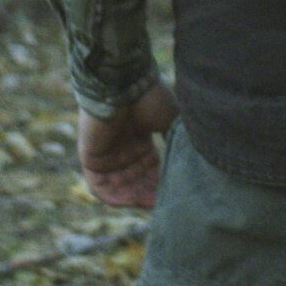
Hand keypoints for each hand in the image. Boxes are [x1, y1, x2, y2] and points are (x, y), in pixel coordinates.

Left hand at [78, 81, 178, 207]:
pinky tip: (133, 202)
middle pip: (136, 180)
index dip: (162, 182)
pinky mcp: (91, 158)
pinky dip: (115, 197)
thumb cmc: (148, 96)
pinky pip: (99, 186)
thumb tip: (194, 159)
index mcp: (139, 139)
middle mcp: (123, 148)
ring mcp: (106, 153)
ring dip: (136, 197)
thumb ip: (177, 139)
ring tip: (152, 204)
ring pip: (120, 186)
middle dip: (151, 193)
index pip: (150, 169)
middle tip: (166, 202)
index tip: (177, 192)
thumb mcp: (171, 119)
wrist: (123, 82)